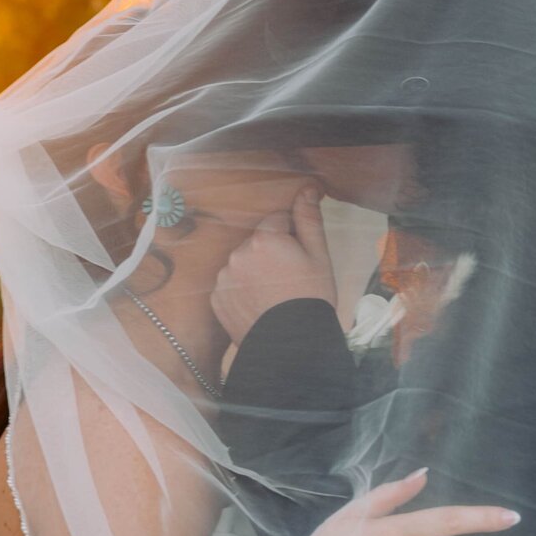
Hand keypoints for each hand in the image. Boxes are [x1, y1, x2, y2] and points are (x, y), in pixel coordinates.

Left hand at [212, 184, 337, 345]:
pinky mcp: (216, 299)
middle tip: (288, 281)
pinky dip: (241, 291)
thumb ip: (308, 220)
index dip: (291, 238)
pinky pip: (230, 286)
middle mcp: (238, 253)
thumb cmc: (311, 299)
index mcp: (264, 238)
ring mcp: (224, 278)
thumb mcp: (319, 256)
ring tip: (273, 297)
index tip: (299, 259)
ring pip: (242, 264)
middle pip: (257, 243)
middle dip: (270, 254)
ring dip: (253, 272)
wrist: (293, 346)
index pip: (276, 221)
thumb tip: (306, 189)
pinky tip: (258, 306)